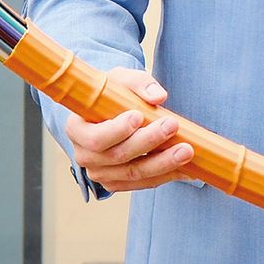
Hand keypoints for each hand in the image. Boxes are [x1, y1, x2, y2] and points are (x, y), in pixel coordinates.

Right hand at [65, 68, 194, 190]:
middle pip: (118, 156)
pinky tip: (187, 169)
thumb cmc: (113, 94)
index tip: (139, 116)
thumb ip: (138, 83)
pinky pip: (144, 182)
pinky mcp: (118, 183)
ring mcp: (101, 173)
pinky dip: (166, 175)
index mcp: (77, 129)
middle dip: (148, 142)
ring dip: (163, 163)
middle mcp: (85, 156)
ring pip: (134, 173)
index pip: (96, 138)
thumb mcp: (121, 80)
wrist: (112, 111)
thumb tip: (158, 96)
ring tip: (187, 150)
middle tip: (173, 126)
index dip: (117, 130)